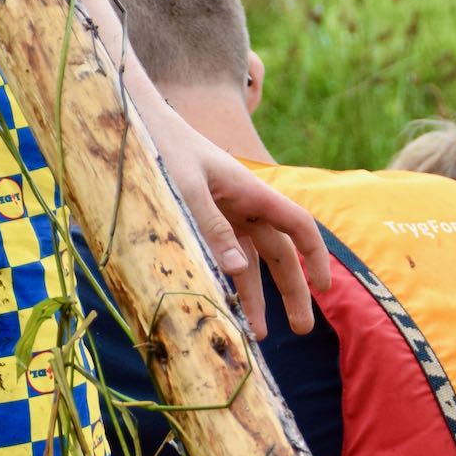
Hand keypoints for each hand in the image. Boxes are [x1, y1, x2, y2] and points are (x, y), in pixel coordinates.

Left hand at [152, 114, 329, 336]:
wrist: (131, 121)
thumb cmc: (160, 146)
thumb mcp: (183, 186)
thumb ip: (210, 226)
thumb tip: (238, 269)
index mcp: (251, 191)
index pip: (298, 226)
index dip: (315, 257)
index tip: (324, 289)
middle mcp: (244, 205)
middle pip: (279, 252)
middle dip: (291, 291)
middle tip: (302, 329)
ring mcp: (224, 214)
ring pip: (250, 261)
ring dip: (255, 296)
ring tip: (256, 334)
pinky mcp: (202, 221)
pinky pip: (222, 256)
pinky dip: (227, 282)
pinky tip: (226, 307)